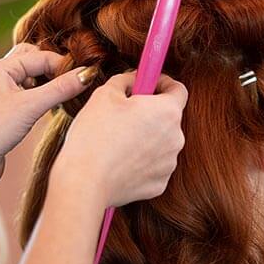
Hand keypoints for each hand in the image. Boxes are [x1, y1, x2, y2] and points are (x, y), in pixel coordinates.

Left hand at [0, 43, 94, 185]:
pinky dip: (43, 97)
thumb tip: (87, 74)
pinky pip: (29, 95)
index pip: (41, 56)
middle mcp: (0, 76)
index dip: (64, 65)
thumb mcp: (31, 106)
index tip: (85, 76)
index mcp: (1, 67)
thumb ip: (60, 89)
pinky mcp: (6, 111)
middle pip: (34, 60)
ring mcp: (2, 93)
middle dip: (54, 68)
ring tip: (64, 95)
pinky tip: (52, 108)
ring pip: (32, 78)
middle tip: (73, 81)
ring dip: (48, 83)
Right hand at [50, 72, 188, 206]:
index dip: (162, 83)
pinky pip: (153, 165)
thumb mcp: (104, 94)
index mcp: (167, 112)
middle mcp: (176, 138)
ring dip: (145, 137)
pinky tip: (120, 161)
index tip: (148, 84)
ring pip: (160, 143)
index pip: (178, 89)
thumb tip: (133, 80)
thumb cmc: (94, 136)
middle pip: (168, 118)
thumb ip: (126, 80)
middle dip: (149, 113)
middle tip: (123, 114)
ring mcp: (169, 164)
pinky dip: (140, 161)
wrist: (85, 182)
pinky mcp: (159, 184)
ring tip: (117, 141)